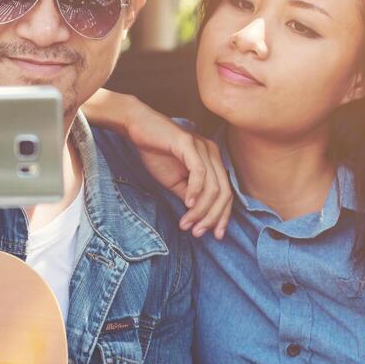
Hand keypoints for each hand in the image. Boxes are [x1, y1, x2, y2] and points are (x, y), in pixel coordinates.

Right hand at [121, 101, 230, 238]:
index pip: (227, 193)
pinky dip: (195, 191)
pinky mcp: (189, 143)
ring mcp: (203, 147)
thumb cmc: (155, 152)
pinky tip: (187, 205)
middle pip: (224, 193)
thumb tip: (198, 216)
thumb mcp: (174, 181)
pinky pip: (199, 172)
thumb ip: (189, 195)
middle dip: (213, 217)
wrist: (137, 128)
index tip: (215, 235)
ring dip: (201, 210)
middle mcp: (213, 153)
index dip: (223, 216)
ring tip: (187, 224)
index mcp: (213, 161)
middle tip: (198, 233)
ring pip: (212, 186)